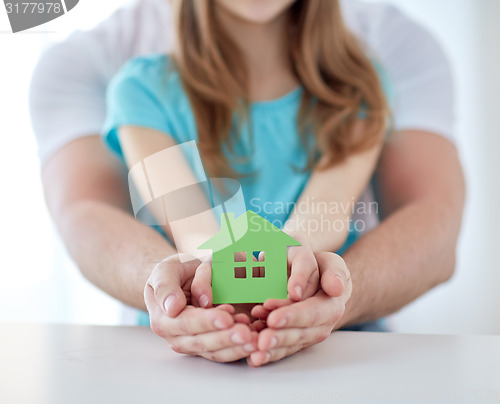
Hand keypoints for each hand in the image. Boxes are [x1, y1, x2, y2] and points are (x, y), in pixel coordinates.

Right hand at [144, 254, 258, 361]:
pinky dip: (239, 348)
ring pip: (215, 351)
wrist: (180, 280)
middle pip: (203, 342)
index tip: (226, 317)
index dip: (207, 322)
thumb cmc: (174, 274)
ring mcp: (194, 343)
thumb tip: (173, 307)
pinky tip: (254, 339)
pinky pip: (225, 351)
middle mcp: (177, 336)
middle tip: (246, 333)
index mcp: (163, 319)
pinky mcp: (210, 344)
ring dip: (236, 348)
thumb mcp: (165, 270)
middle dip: (226, 339)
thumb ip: (166, 286)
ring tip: (254, 339)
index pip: (186, 323)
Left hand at [248, 251, 351, 366]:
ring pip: (291, 345)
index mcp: (332, 304)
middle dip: (280, 337)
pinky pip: (283, 349)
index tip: (273, 317)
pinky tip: (254, 358)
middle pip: (301, 333)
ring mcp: (309, 334)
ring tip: (255, 351)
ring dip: (273, 350)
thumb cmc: (322, 268)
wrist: (320, 280)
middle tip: (262, 340)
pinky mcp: (297, 340)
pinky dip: (269, 355)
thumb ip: (334, 273)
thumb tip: (335, 288)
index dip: (293, 316)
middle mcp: (323, 324)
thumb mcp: (331, 263)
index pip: (312, 312)